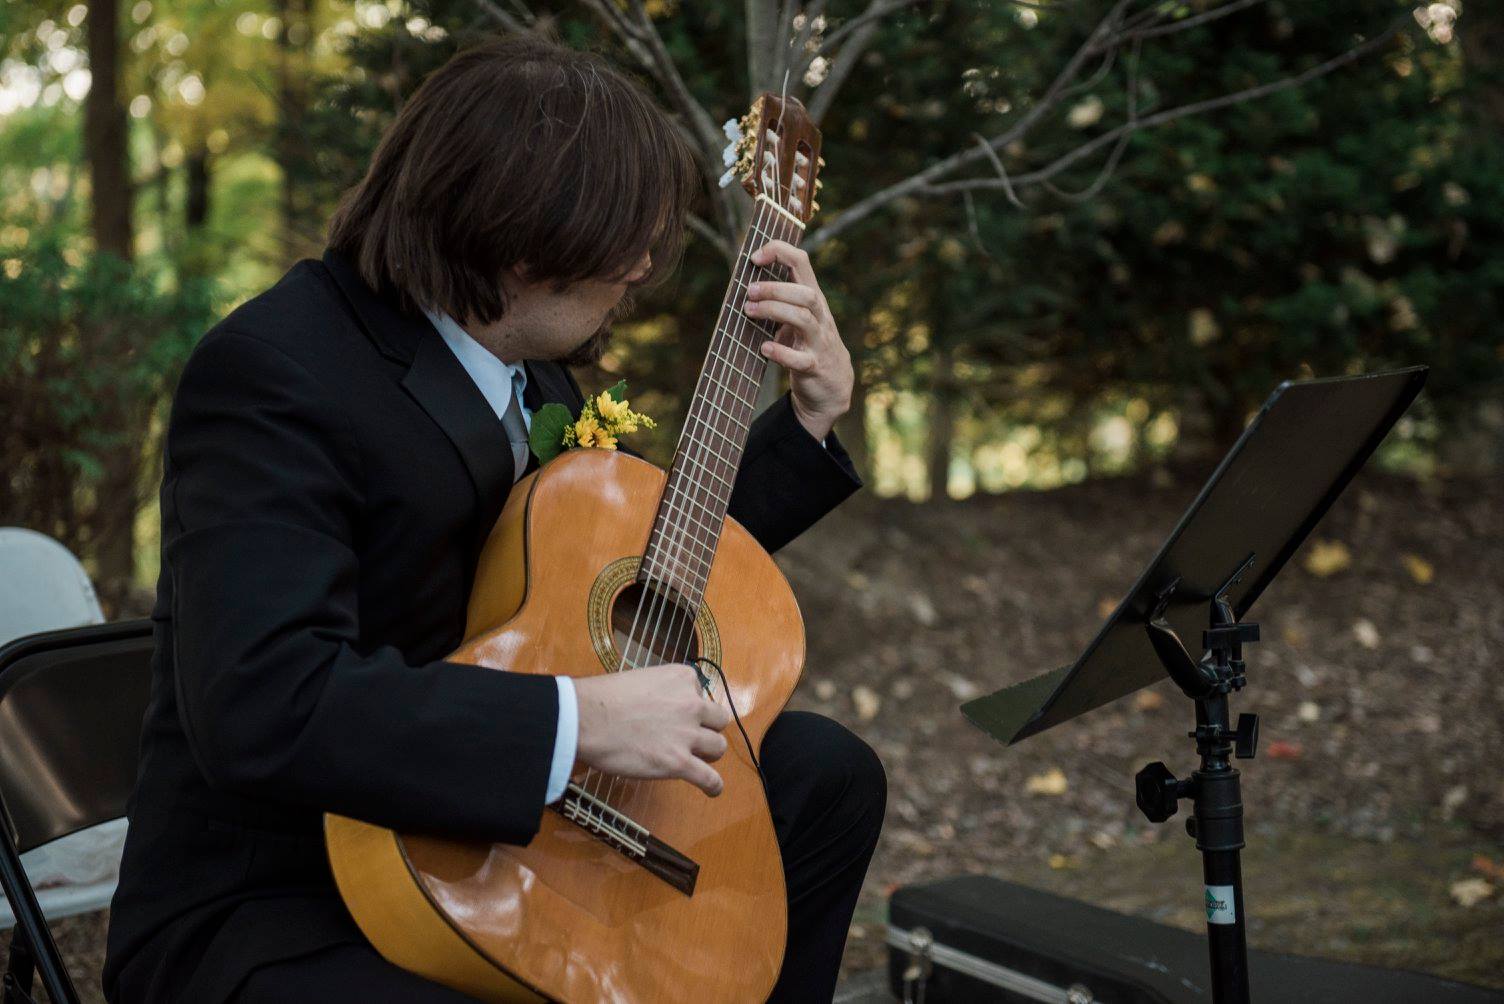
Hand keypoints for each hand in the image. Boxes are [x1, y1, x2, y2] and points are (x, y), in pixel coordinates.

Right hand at [572, 664, 732, 796]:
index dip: (689, 705)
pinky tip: (712, 789)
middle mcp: (691, 704)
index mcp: (682, 678)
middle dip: (707, 728)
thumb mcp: (639, 679)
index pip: (700, 692)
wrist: (587, 719)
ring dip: (709, 754)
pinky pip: (709, 778)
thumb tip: (656, 708)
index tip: (674, 713)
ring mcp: (687, 735)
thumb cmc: (602, 698)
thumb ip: (658, 691)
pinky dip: (713, 785)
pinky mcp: (678, 763)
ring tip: (699, 761)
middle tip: (691, 737)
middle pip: (718, 720)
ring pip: (718, 747)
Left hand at [746, 241, 853, 442]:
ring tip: (749, 312)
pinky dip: (780, 352)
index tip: (755, 257)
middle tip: (749, 292)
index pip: (802, 262)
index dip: (779, 252)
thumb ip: (779, 301)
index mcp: (813, 299)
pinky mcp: (814, 367)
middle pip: (805, 293)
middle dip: (774, 288)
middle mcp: (820, 317)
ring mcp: (819, 342)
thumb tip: (743, 285)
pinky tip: (764, 348)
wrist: (833, 386)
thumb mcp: (798, 318)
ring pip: (803, 319)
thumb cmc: (807, 345)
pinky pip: (800, 359)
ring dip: (773, 311)